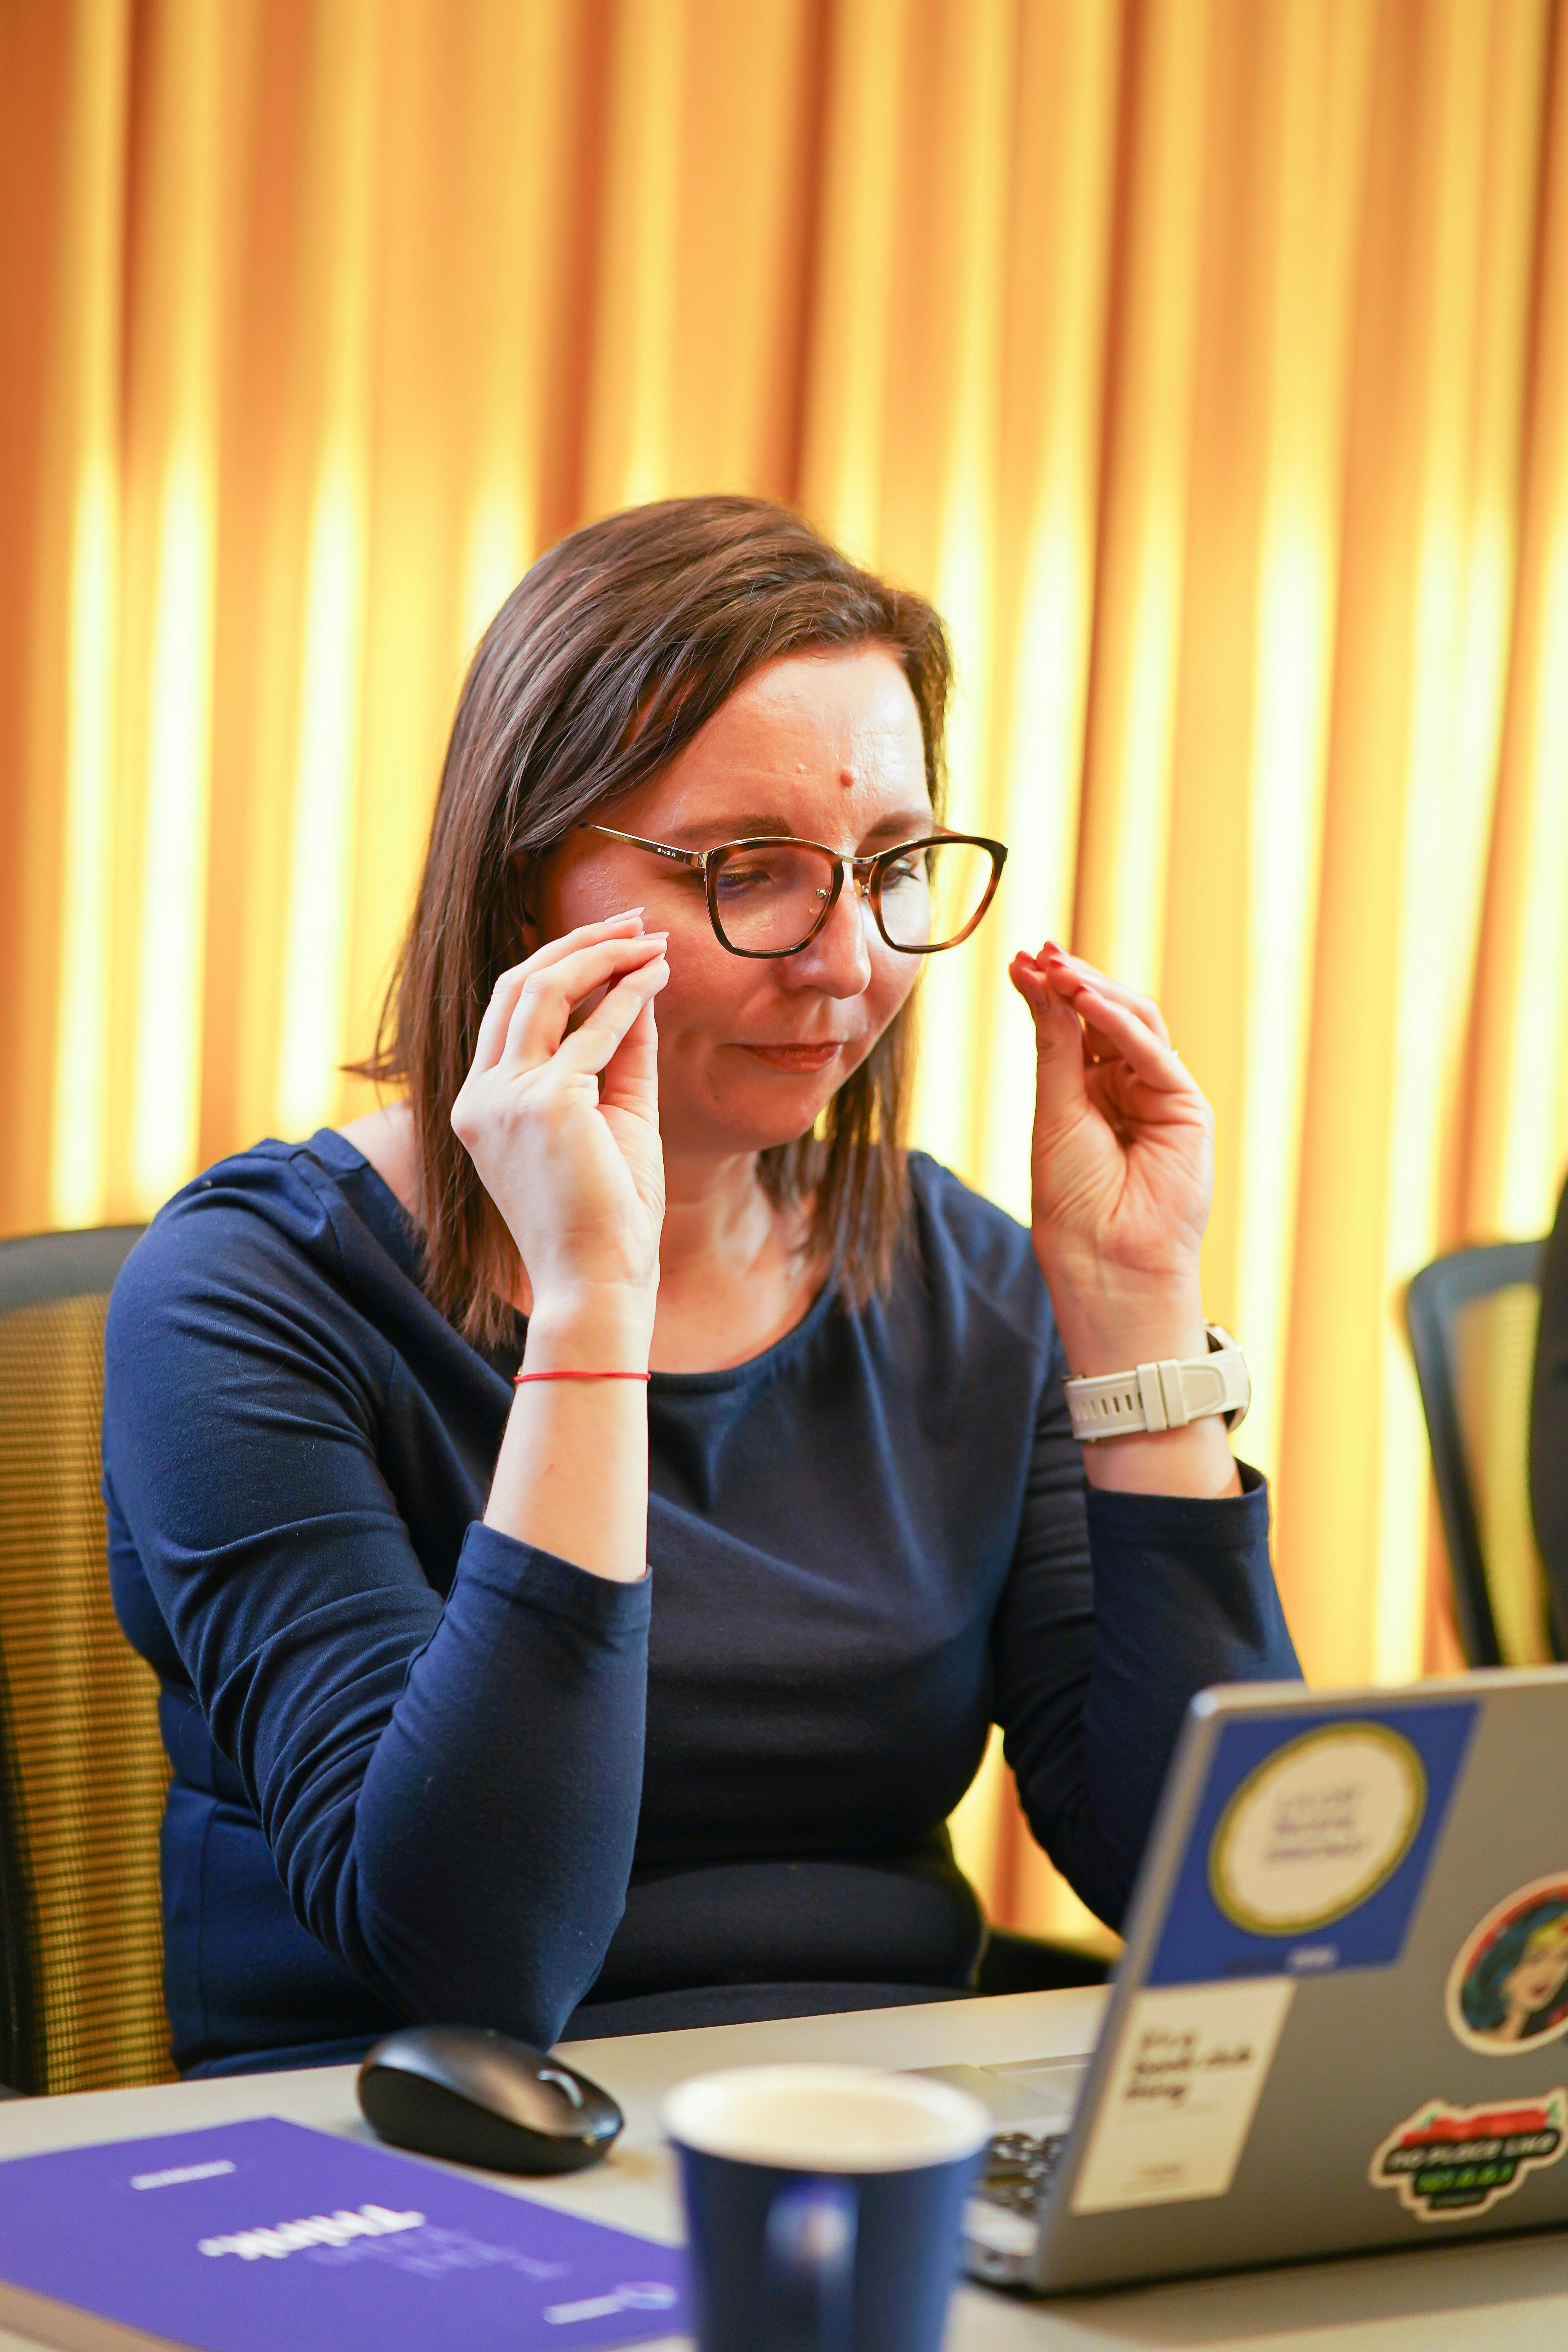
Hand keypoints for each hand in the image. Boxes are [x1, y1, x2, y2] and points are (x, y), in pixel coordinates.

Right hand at [451, 913, 668, 1323]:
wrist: (598, 1283)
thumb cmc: (606, 1213)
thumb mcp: (610, 1115)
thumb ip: (615, 1050)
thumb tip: (636, 981)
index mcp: (481, 1104)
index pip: (509, 1010)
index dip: (560, 964)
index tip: (612, 941)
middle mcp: (481, 1096)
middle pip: (518, 986)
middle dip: (578, 943)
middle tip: (634, 920)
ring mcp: (505, 1098)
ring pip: (544, 991)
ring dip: (602, 955)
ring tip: (648, 937)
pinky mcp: (546, 1104)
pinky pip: (593, 1031)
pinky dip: (627, 997)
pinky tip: (657, 977)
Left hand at [1008, 939, 1215, 1359]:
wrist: (1106, 1260)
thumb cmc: (1073, 1200)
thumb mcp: (1053, 1111)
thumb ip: (1054, 1046)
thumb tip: (1036, 981)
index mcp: (1091, 1093)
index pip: (1074, 1026)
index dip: (1050, 992)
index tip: (1019, 960)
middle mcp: (1128, 1088)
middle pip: (1106, 1017)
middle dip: (1072, 981)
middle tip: (1038, 953)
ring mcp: (1160, 1095)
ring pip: (1134, 1024)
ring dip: (1093, 991)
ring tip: (1055, 967)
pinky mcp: (1187, 1108)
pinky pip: (1153, 1052)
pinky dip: (1118, 1022)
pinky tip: (1085, 999)